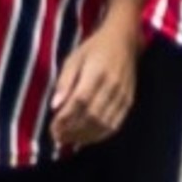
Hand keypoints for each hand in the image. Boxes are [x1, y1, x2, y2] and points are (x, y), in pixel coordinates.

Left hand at [53, 18, 138, 150]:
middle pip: (91, 116)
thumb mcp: (73, 59)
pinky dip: (99, 135)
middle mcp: (112, 86)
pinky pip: (115, 125)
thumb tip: (55, 106)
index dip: (65, 118)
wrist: (124, 41)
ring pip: (103, 124)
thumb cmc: (94, 48)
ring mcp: (123, 96)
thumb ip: (64, 82)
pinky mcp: (129, 102)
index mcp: (96, 72)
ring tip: (69, 140)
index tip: (52, 127)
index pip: (79, 101)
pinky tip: (86, 138)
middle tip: (57, 137)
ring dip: (84, 136)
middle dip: (72, 130)